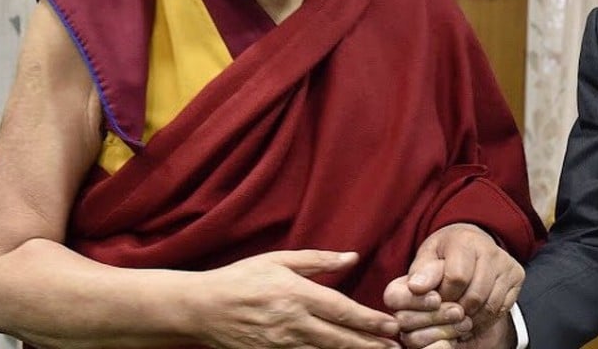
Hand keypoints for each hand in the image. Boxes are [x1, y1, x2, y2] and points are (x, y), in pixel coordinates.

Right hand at [189, 250, 400, 347]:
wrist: (200, 308)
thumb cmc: (241, 278)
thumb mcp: (279, 260)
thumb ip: (318, 260)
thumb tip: (353, 257)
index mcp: (295, 294)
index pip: (341, 309)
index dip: (369, 320)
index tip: (392, 325)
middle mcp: (291, 322)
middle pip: (338, 338)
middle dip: (369, 344)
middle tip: (396, 348)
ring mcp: (279, 344)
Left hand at [386, 223, 523, 345]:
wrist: (469, 244)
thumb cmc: (444, 254)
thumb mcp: (426, 258)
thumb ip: (420, 272)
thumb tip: (416, 287)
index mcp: (465, 240)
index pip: (457, 277)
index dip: (444, 295)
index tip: (436, 298)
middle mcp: (491, 249)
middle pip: (475, 295)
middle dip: (457, 309)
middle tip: (447, 310)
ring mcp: (506, 263)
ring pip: (489, 305)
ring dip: (470, 317)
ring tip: (457, 314)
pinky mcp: (517, 275)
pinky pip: (501, 308)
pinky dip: (484, 318)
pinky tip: (472, 314)